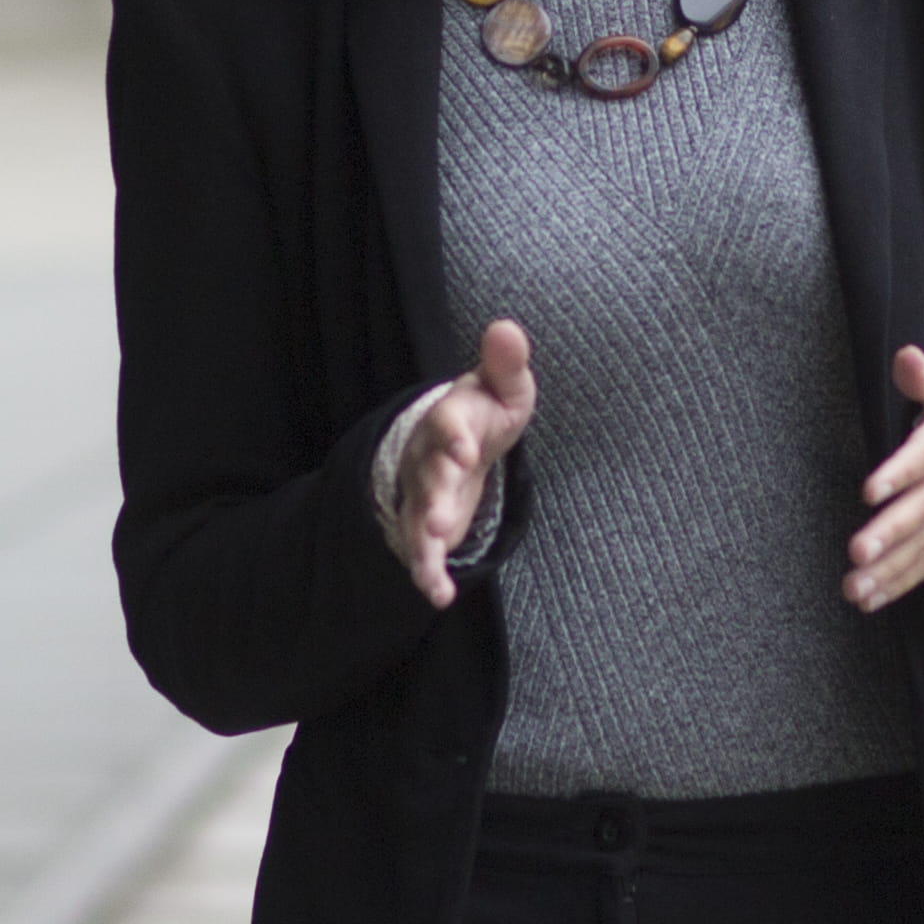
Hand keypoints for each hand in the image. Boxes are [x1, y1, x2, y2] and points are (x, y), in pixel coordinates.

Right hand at [388, 321, 534, 606]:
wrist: (456, 440)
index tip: (466, 451)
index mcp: (451, 419)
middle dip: (433, 497)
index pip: (448, 425)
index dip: (454, 438)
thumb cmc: (485, 410)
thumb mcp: (502, 386)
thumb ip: (505, 364)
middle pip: (428, 477)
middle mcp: (428, 457)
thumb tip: (507, 327)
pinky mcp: (425, 523)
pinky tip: (439, 596)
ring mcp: (422, 492)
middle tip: (438, 519)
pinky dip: (427, 573)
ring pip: (417, 516)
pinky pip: (421, 550)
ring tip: (430, 562)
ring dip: (422, 539)